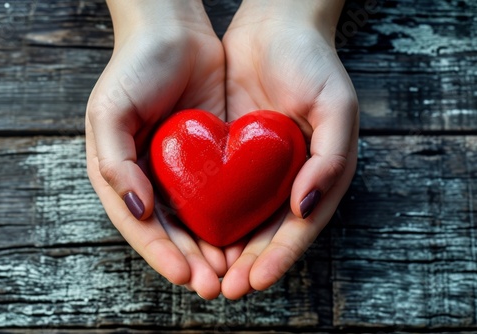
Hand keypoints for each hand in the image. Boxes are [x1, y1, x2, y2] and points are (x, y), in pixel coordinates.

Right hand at [85, 0, 226, 298]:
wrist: (173, 31)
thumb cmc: (134, 69)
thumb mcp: (108, 113)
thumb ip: (113, 165)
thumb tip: (137, 211)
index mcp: (121, 173)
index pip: (140, 225)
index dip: (160, 254)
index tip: (186, 275)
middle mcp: (150, 177)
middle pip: (171, 230)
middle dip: (191, 260)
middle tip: (216, 284)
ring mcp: (181, 169)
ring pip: (197, 219)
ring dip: (212, 248)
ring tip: (231, 271)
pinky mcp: (209, 156)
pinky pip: (220, 194)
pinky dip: (229, 217)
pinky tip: (244, 235)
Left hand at [220, 0, 358, 298]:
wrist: (275, 26)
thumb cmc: (313, 63)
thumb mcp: (336, 106)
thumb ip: (331, 159)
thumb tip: (306, 208)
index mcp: (318, 175)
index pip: (298, 228)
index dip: (279, 257)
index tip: (255, 281)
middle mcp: (287, 178)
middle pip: (267, 233)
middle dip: (247, 264)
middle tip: (224, 289)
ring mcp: (258, 168)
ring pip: (240, 220)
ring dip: (225, 250)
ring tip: (206, 275)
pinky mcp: (231, 154)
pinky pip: (219, 191)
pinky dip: (208, 216)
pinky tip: (193, 235)